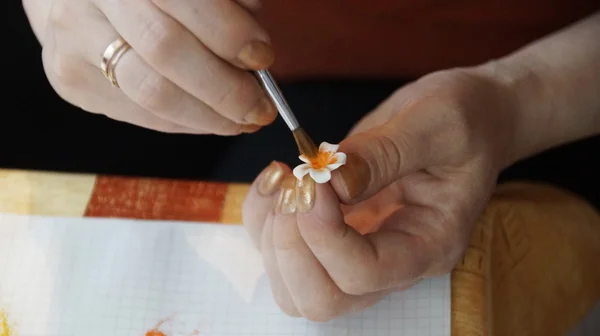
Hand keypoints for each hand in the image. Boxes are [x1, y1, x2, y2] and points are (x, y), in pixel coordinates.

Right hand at [23, 0, 274, 133]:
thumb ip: (225, 7)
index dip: (228, 33)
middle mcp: (89, 0)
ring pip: (151, 92)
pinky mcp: (70, 80)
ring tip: (242, 121)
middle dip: (224, 87)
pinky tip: (210, 119)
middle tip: (259, 107)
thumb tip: (257, 56)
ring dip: (208, 116)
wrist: (77, 1)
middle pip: (165, 49)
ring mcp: (72, 41)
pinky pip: (141, 114)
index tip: (263, 57)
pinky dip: (186, 122)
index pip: (180, 0)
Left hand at [242, 67, 517, 320]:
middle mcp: (391, 262)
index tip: (314, 182)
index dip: (324, 235)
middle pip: (323, 299)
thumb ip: (386, 152)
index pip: (364, 274)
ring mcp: (359, 250)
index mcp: (428, 244)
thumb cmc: (466, 119)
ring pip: (295, 287)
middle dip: (292, 247)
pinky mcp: (335, 231)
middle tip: (296, 188)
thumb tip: (330, 182)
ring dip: (272, 237)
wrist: (469, 119)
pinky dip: (263, 220)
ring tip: (285, 178)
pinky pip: (282, 252)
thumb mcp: (437, 122)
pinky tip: (279, 178)